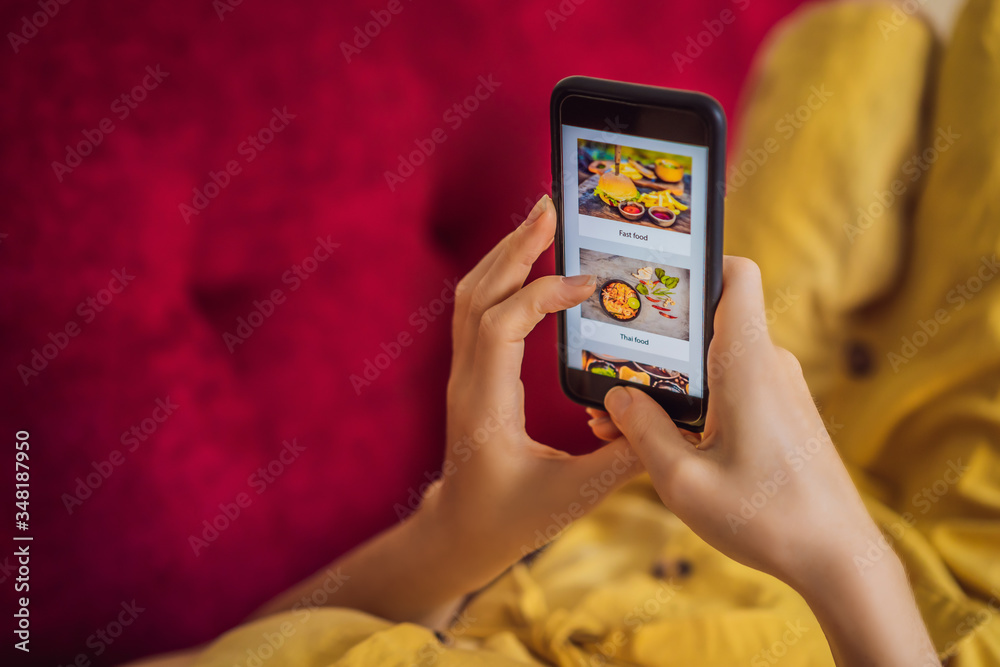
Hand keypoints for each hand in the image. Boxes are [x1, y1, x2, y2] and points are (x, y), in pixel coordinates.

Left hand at [419, 194, 641, 592]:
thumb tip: (666, 422)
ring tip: (542, 221)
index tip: (589, 284)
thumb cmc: (510, 519)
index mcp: (486, 405)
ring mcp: (463, 373)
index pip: (502, 327)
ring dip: (505, 253)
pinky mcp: (470, 373)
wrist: (459, 530)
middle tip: (550, 207)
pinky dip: (501, 276)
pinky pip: (477, 310)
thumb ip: (621, 459)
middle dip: (515, 246)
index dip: (542, 295)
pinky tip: (528, 262)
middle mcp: (467, 380)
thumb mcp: (572, 496)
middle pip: (478, 294)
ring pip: (471, 296)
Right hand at [589, 256, 936, 665]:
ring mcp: (780, 390)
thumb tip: (616, 398)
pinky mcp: (783, 415)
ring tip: (624, 420)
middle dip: (656, 345)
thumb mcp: (683, 480)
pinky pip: (732, 391)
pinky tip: (663, 440)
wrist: (839, 559)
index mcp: (747, 362)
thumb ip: (643, 431)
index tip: (653, 282)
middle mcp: (769, 364)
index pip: (736, 275)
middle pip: (708, 325)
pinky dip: (696, 405)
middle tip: (610, 374)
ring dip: (671, 384)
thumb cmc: (766, 518)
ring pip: (715, 364)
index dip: (698, 263)